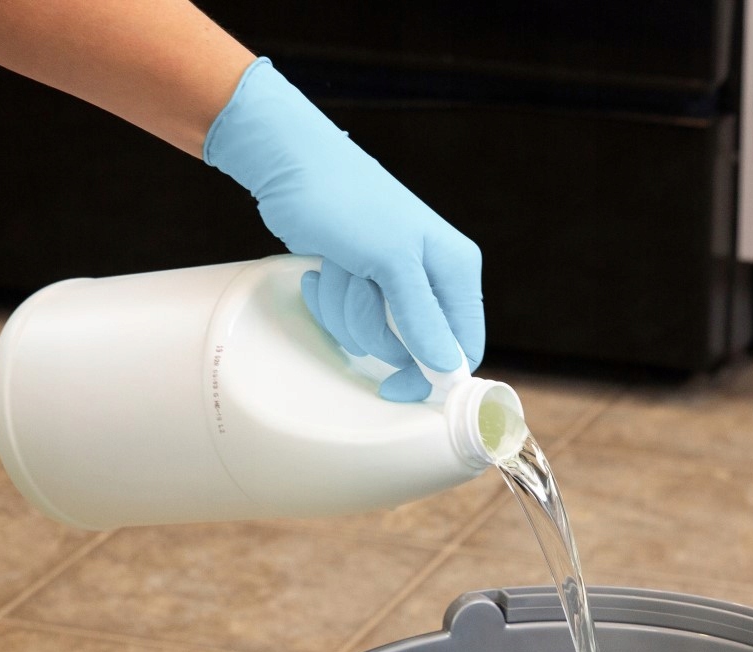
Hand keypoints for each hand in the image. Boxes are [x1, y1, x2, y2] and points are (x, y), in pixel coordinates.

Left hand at [204, 57, 483, 402]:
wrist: (290, 162)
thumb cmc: (346, 200)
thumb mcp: (390, 262)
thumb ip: (422, 318)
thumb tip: (449, 369)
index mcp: (456, 270)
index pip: (462, 348)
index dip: (431, 374)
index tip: (394, 388)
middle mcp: (432, 277)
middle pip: (411, 347)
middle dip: (373, 326)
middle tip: (360, 285)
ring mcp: (393, 281)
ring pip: (373, 335)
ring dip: (344, 309)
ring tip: (338, 266)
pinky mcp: (360, 280)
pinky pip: (347, 317)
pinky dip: (328, 298)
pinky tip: (323, 266)